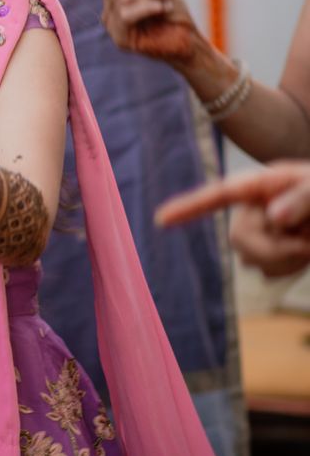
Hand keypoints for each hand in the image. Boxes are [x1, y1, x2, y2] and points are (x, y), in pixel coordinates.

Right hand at [157, 161, 309, 278]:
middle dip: (272, 250)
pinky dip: (290, 269)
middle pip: (238, 238)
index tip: (161, 219)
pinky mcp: (276, 252)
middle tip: (306, 248)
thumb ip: (302, 198)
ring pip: (252, 260)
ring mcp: (265, 230)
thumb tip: (275, 217)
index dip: (189, 207)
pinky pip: (269, 271)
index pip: (219, 195)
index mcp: (262, 184)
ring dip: (286, 261)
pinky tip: (307, 255)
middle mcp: (257, 206)